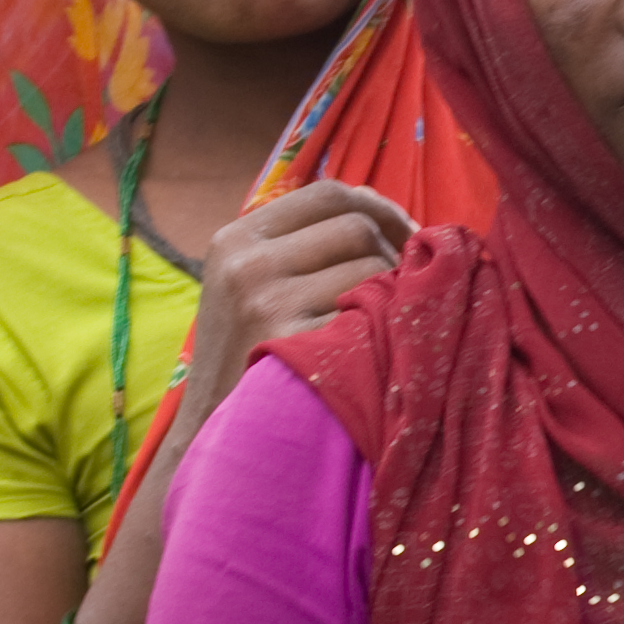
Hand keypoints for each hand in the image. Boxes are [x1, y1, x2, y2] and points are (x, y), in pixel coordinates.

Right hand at [183, 181, 413, 414]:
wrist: (218, 431)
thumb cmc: (249, 353)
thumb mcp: (249, 284)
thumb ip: (300, 242)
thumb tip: (376, 205)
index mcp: (236, 239)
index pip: (328, 193)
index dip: (378, 206)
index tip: (405, 230)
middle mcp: (247, 264)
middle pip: (356, 227)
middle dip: (392, 250)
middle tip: (405, 280)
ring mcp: (267, 303)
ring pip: (370, 269)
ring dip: (393, 290)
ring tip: (386, 315)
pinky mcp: (294, 343)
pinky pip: (370, 314)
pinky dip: (386, 323)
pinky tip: (380, 342)